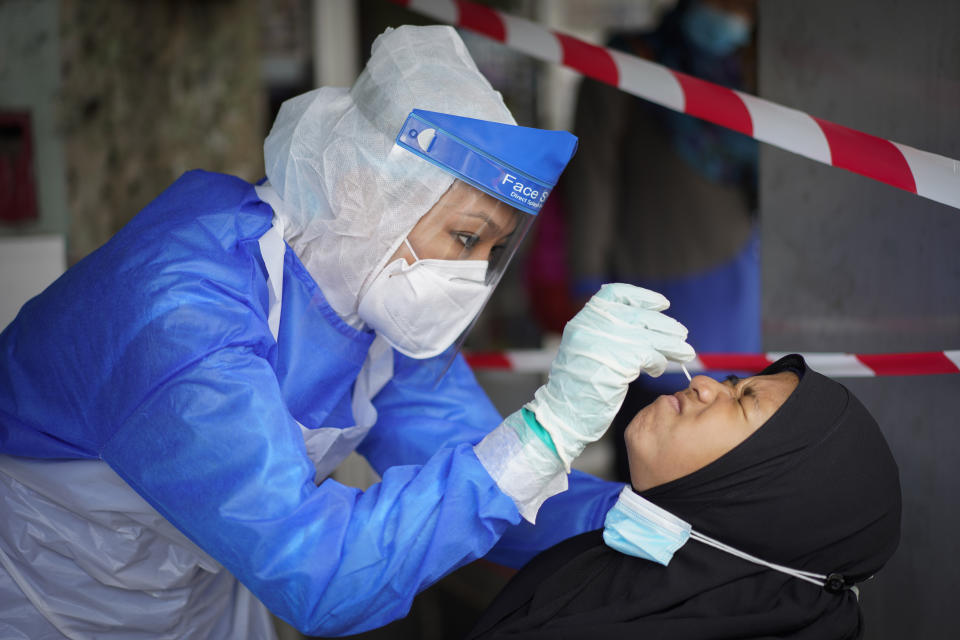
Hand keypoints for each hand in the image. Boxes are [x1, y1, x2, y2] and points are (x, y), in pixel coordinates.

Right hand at [527, 283, 694, 469]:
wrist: (564, 413)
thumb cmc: (577, 384)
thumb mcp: (585, 347)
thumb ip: (607, 331)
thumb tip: (645, 322)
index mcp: (585, 319)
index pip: (617, 294)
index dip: (643, 297)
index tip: (662, 304)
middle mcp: (593, 326)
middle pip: (639, 316)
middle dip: (665, 325)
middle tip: (682, 334)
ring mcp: (605, 343)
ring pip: (649, 337)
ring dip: (671, 345)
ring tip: (685, 353)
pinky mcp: (618, 364)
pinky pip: (649, 357)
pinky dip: (659, 362)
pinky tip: (660, 369)